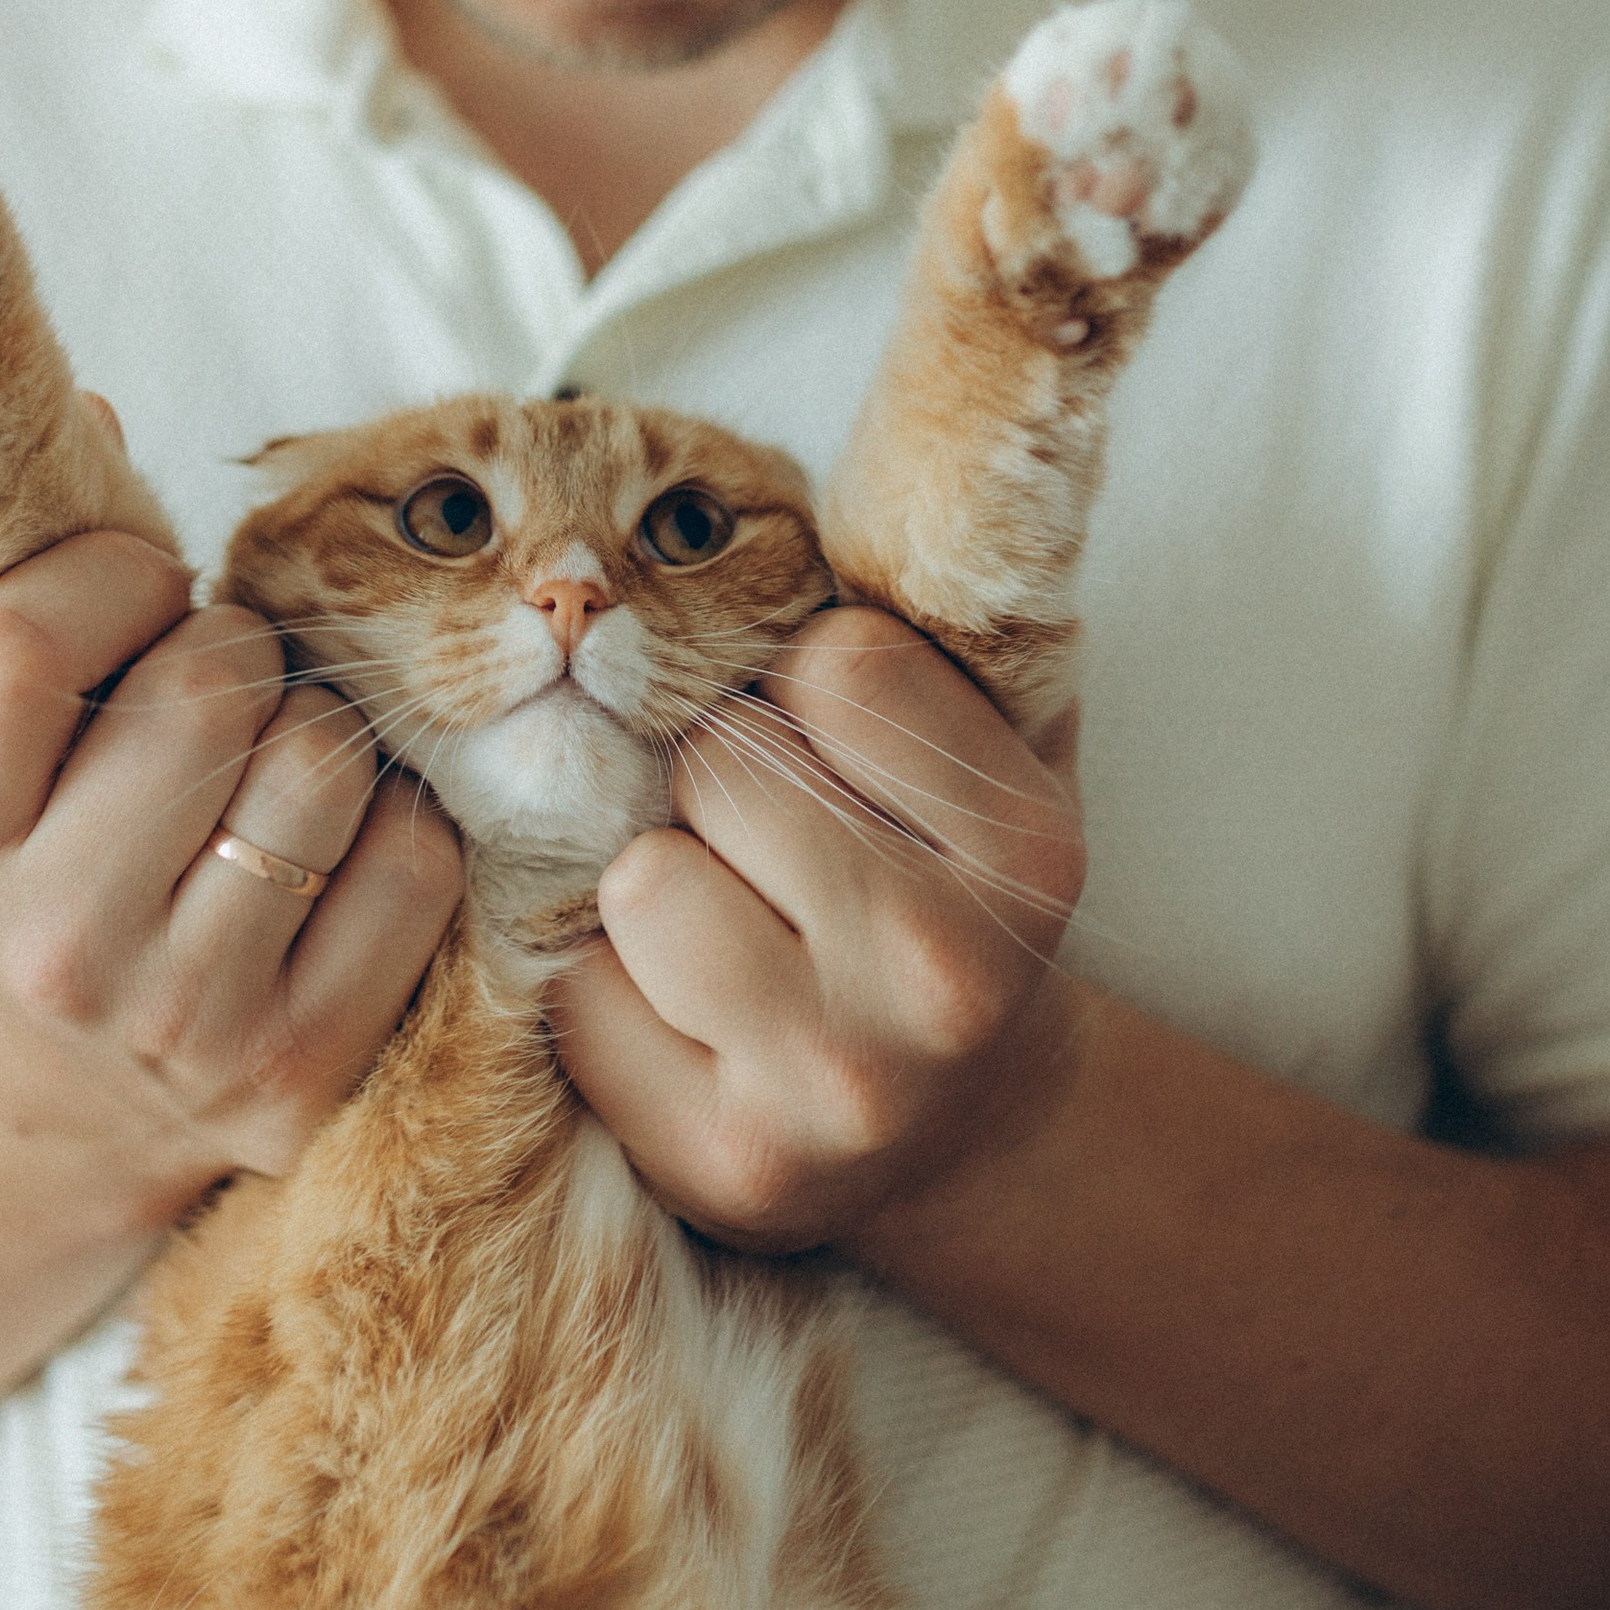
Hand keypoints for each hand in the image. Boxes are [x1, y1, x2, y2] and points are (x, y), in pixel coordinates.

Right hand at [0, 529, 461, 1180]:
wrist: (84, 1094)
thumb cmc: (57, 850)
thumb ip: (35, 579)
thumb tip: (96, 412)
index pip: (14, 645)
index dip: (106, 577)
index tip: (136, 595)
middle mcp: (50, 942)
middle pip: (206, 688)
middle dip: (236, 652)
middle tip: (221, 693)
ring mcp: (182, 1017)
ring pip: (324, 762)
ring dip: (324, 733)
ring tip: (273, 772)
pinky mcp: (305, 1066)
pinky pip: (413, 861)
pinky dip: (398, 831)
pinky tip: (335, 856)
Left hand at [548, 605, 1083, 1250]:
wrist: (964, 1130)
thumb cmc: (942, 890)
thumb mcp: (987, 752)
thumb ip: (930, 623)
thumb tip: (890, 449)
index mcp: (1026, 848)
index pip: (839, 664)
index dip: (802, 683)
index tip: (832, 743)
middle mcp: (946, 971)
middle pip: (722, 768)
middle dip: (717, 781)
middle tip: (766, 842)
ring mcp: (835, 1079)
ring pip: (641, 878)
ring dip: (654, 881)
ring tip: (723, 921)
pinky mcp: (725, 1160)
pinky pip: (582, 995)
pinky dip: (607, 986)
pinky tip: (684, 1013)